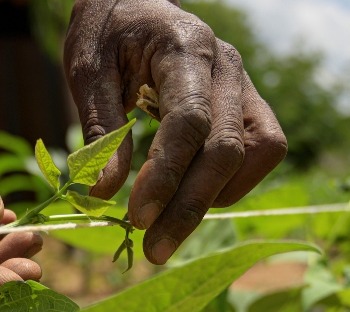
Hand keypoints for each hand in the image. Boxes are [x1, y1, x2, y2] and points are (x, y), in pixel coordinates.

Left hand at [64, 0, 287, 263]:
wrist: (133, 2)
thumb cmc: (106, 34)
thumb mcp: (87, 73)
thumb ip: (101, 131)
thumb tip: (105, 195)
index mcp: (184, 48)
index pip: (189, 121)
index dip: (167, 175)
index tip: (137, 217)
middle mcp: (225, 65)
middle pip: (226, 149)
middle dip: (189, 206)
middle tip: (154, 249)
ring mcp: (244, 84)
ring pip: (256, 153)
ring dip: (215, 198)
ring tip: (168, 223)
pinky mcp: (250, 104)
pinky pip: (263, 151)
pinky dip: (232, 185)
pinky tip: (191, 198)